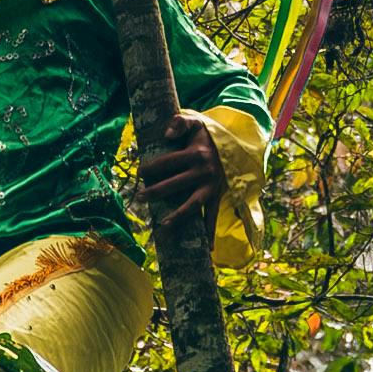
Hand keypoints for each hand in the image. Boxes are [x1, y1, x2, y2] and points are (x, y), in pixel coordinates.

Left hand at [142, 108, 228, 237]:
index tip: (139, 172)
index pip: (169, 162)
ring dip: (179, 216)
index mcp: (196, 154)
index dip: (153, 167)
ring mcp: (211, 187)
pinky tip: (207, 249)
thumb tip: (166, 134)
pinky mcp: (216, 197)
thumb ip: (179, 123)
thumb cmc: (206, 135)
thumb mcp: (195, 122)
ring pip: (194, 204)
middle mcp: (205, 172)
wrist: (233, 145)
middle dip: (157, 191)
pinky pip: (212, 216)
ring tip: (163, 226)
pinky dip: (211, 233)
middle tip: (140, 197)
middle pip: (177, 184)